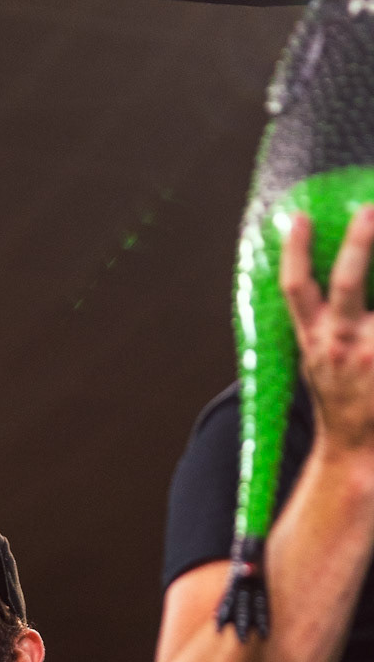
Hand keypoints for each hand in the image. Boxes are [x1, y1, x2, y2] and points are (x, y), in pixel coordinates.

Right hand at [282, 206, 373, 456]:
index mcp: (316, 339)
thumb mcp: (317, 362)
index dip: (296, 251)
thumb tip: (323, 290)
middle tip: (369, 208)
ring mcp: (371, 356)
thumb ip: (322, 326)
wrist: (355, 452)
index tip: (302, 218)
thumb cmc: (341, 403)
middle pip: (347, 284)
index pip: (297, 288)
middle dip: (359, 244)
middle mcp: (341, 343)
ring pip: (370, 304)